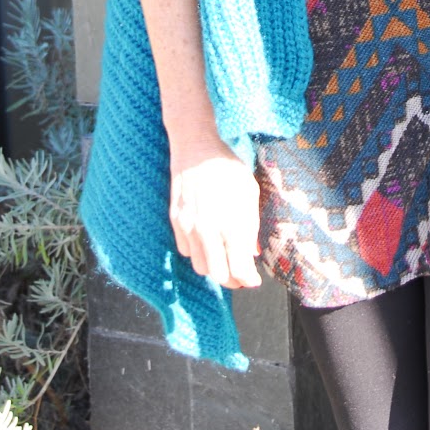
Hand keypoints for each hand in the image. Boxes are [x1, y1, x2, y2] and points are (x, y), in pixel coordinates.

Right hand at [168, 134, 261, 288]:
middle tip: (242, 274)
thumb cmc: (228, 168)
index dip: (248, 280)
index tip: (254, 281)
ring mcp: (188, 227)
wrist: (196, 148)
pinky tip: (207, 241)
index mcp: (231, 224)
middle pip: (219, 276)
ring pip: (200, 267)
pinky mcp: (175, 221)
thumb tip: (252, 253)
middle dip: (233, 279)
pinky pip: (185, 251)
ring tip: (225, 257)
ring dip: (214, 267)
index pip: (239, 270)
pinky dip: (197, 252)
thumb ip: (251, 226)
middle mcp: (207, 230)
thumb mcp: (250, 193)